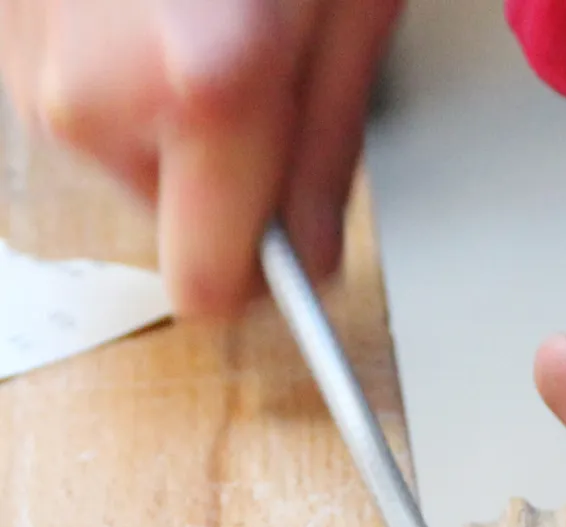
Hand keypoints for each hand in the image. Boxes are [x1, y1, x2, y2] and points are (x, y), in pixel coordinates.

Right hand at [0, 0, 402, 314]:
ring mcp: (29, 40)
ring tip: (214, 10)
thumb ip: (325, 152)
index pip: (207, 282)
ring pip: (117, 148)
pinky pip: (76, 84)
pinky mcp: (5, 14)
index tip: (287, 252)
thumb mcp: (351, 13)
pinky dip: (125, 57)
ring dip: (174, 110)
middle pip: (164, 216)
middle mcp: (90, 80)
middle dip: (224, 173)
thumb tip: (307, 254)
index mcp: (204, 87)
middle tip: (268, 72)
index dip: (257, 278)